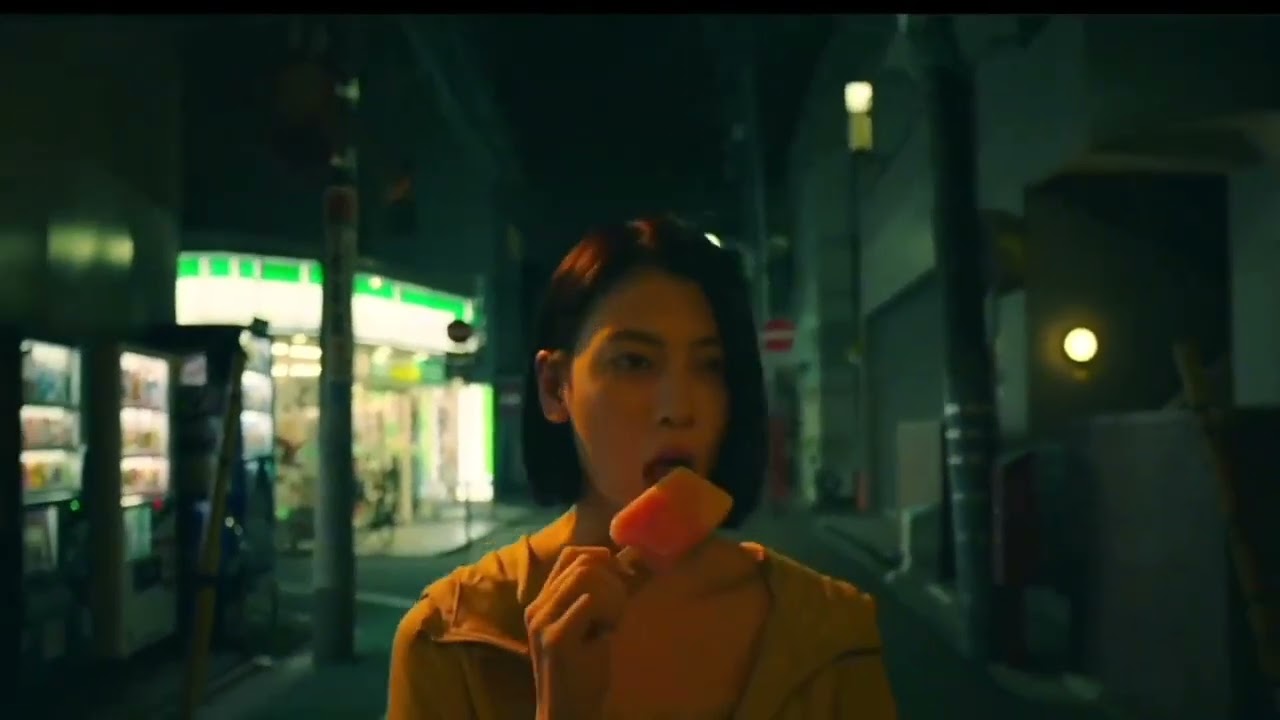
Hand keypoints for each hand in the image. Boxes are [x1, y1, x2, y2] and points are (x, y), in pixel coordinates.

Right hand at [525, 545, 627, 719]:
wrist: (568, 712)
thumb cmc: (582, 671)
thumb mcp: (584, 627)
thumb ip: (589, 597)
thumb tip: (613, 562)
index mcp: (541, 603)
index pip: (569, 556)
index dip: (599, 557)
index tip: (620, 576)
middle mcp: (536, 608)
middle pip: (581, 564)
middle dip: (612, 580)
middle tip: (619, 609)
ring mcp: (542, 622)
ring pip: (586, 576)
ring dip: (611, 595)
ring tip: (612, 622)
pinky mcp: (555, 638)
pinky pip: (589, 602)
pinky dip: (609, 612)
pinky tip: (608, 634)